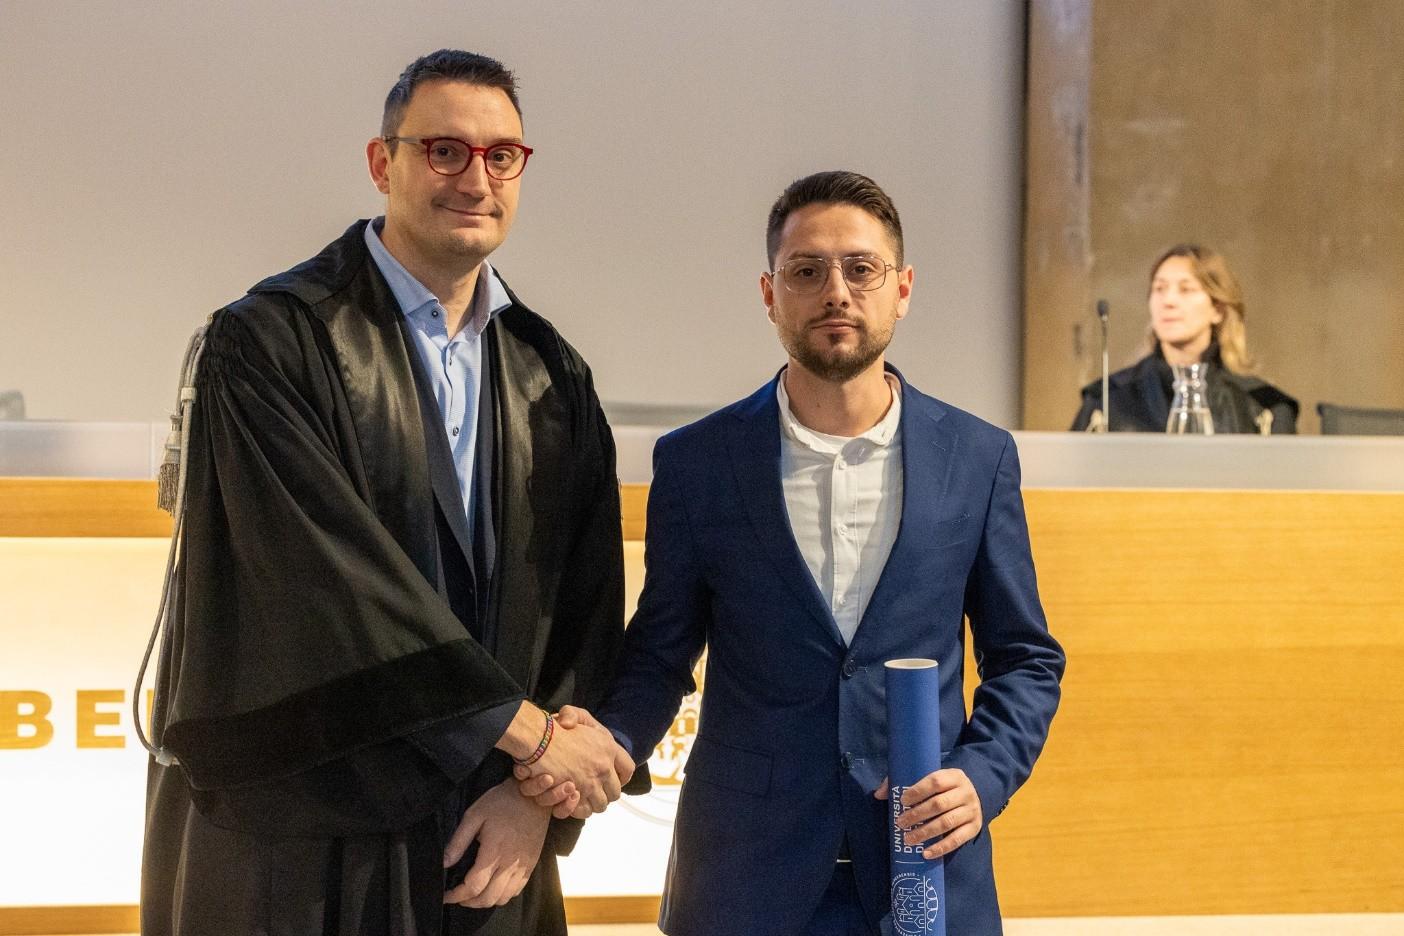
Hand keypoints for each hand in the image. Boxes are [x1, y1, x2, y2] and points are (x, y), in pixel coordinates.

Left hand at [442, 778, 549, 907]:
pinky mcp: (531, 865)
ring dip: (485, 901)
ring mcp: (523, 866)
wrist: (534, 796)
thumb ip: (458, 841)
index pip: (473, 886)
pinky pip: (516, 891)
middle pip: (487, 898)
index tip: (446, 895)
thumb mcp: (475, 815)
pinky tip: (493, 886)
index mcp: (494, 851)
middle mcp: (510, 864)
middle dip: (468, 902)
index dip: (456, 896)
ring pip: (502, 898)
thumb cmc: (502, 802)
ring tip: (474, 893)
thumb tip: (445, 863)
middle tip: (457, 896)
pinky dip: (502, 895)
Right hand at [514, 706, 634, 819]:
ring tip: (581, 796)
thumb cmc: (553, 727)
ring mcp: (591, 783)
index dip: (622, 776)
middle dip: (605, 794)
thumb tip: (571, 726)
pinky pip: (584, 811)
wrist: (536, 739)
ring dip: (592, 803)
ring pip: (600, 805)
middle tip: (594, 790)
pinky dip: (578, 809)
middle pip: (615, 792)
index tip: (615, 778)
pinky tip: (570, 801)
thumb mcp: (573, 714)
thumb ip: (579, 718)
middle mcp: (604, 767)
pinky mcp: (575, 795)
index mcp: (608, 748)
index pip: (627, 768)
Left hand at [875, 769, 982, 859]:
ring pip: (947, 822)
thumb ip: (903, 783)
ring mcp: (972, 811)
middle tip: (900, 823)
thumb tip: (878, 794)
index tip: (902, 801)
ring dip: (925, 832)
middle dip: (917, 815)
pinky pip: (957, 840)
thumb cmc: (943, 788)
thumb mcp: (930, 779)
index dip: (918, 791)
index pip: (935, 781)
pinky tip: (926, 853)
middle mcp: (966, 792)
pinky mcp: (974, 828)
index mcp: (953, 776)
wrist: (974, 795)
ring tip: (908, 839)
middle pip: (940, 804)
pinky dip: (941, 848)